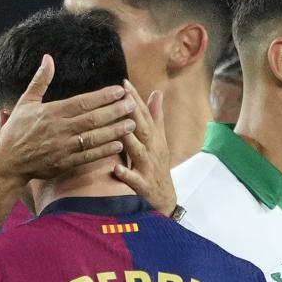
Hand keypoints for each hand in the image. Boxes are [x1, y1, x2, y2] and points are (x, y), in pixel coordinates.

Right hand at [0, 55, 134, 180]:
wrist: (7, 162)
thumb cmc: (16, 131)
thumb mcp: (25, 102)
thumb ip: (40, 80)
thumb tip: (48, 58)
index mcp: (52, 112)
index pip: (83, 102)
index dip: (103, 96)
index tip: (120, 90)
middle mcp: (60, 129)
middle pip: (93, 118)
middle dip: (115, 111)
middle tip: (132, 104)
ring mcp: (64, 147)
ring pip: (94, 137)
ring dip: (114, 130)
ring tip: (132, 124)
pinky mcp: (65, 163)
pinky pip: (89, 156)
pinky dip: (104, 151)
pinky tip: (119, 145)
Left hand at [111, 83, 174, 214]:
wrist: (165, 198)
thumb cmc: (158, 165)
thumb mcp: (160, 140)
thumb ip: (156, 116)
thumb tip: (156, 92)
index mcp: (154, 138)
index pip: (144, 115)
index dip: (135, 99)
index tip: (124, 83)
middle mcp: (152, 150)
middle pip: (142, 129)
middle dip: (133, 113)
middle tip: (121, 97)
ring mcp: (147, 167)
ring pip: (138, 151)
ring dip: (129, 140)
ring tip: (118, 127)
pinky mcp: (143, 185)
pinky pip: (134, 180)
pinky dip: (126, 174)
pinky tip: (116, 168)